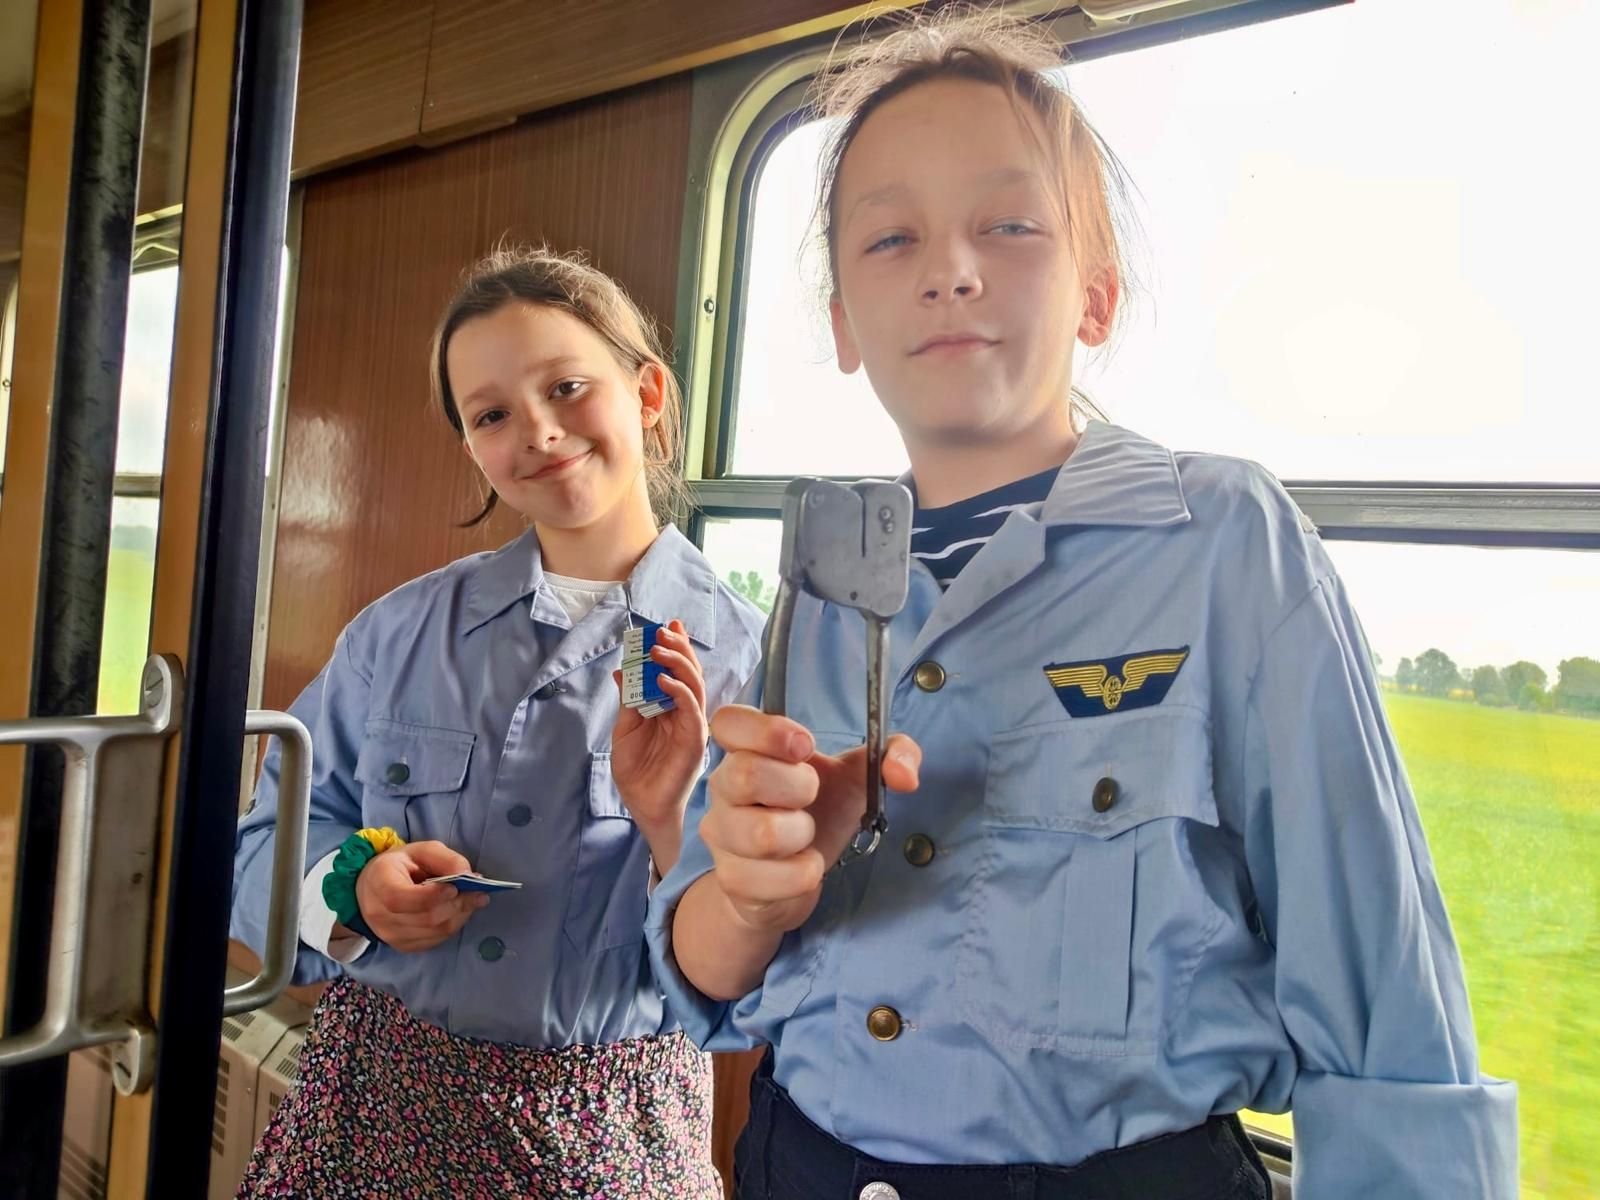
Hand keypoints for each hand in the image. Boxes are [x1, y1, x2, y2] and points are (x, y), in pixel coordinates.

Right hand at [354, 839, 489, 952]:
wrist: (374, 887)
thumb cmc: (400, 865)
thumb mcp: (422, 850)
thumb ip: (447, 860)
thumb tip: (469, 876)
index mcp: (379, 883)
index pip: (402, 898)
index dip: (433, 896)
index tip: (455, 887)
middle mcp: (379, 914)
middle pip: (426, 918)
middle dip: (457, 905)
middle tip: (477, 893)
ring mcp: (389, 935)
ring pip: (435, 932)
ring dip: (460, 916)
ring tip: (471, 900)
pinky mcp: (402, 946)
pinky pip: (435, 941)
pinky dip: (452, 926)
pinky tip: (456, 912)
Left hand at [610, 620, 709, 845]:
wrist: (642, 806)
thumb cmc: (638, 772)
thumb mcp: (626, 728)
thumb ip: (629, 700)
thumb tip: (622, 669)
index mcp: (671, 707)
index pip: (678, 671)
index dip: (675, 648)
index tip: (665, 626)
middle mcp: (686, 713)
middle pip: (690, 672)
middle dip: (678, 648)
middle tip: (663, 631)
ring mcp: (692, 725)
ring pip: (695, 684)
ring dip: (678, 663)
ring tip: (659, 648)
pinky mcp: (694, 739)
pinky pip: (691, 709)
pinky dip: (679, 690)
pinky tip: (663, 679)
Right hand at [699, 705, 920, 933]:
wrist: (792, 880)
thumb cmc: (822, 813)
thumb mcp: (860, 777)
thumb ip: (893, 755)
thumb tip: (905, 775)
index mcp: (748, 750)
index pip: (728, 721)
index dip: (764, 729)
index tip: (805, 746)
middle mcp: (723, 788)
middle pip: (745, 774)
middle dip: (798, 786)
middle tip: (812, 796)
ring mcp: (722, 835)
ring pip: (762, 833)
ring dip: (802, 836)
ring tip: (805, 836)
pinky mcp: (731, 879)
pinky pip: (771, 879)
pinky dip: (802, 875)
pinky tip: (803, 867)